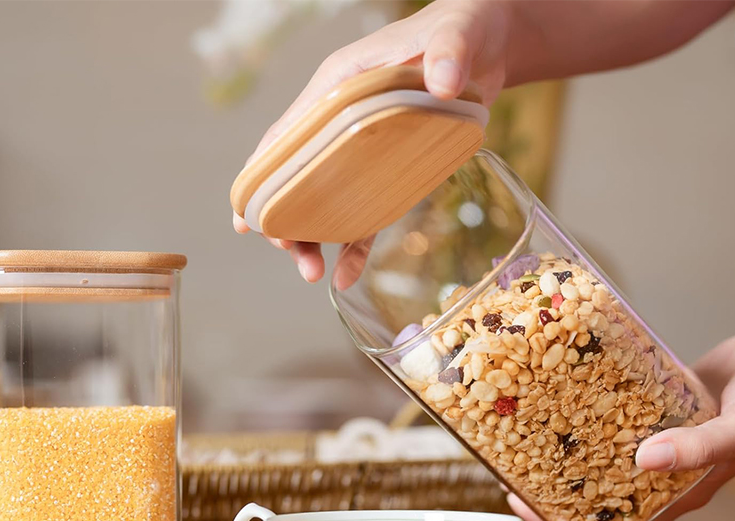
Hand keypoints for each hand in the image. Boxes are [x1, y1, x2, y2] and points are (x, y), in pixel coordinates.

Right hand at [233, 0, 511, 281]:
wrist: (487, 50)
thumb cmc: (462, 30)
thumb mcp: (456, 35)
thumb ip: (448, 53)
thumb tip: (444, 81)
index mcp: (339, 88)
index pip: (286, 135)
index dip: (261, 176)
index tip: (246, 216)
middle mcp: (340, 124)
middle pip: (297, 177)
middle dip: (286, 220)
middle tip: (297, 258)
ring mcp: (362, 153)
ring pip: (324, 202)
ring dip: (313, 239)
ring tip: (312, 275)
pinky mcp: (388, 174)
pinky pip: (364, 215)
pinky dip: (354, 246)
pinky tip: (347, 276)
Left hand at [512, 331, 734, 520]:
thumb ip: (700, 447)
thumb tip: (645, 461)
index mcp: (676, 494)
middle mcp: (657, 476)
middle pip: (596, 506)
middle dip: (554, 509)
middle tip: (513, 493)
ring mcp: (650, 444)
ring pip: (595, 467)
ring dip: (559, 467)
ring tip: (522, 456)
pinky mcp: (646, 413)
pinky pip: (605, 426)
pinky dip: (579, 425)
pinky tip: (551, 412)